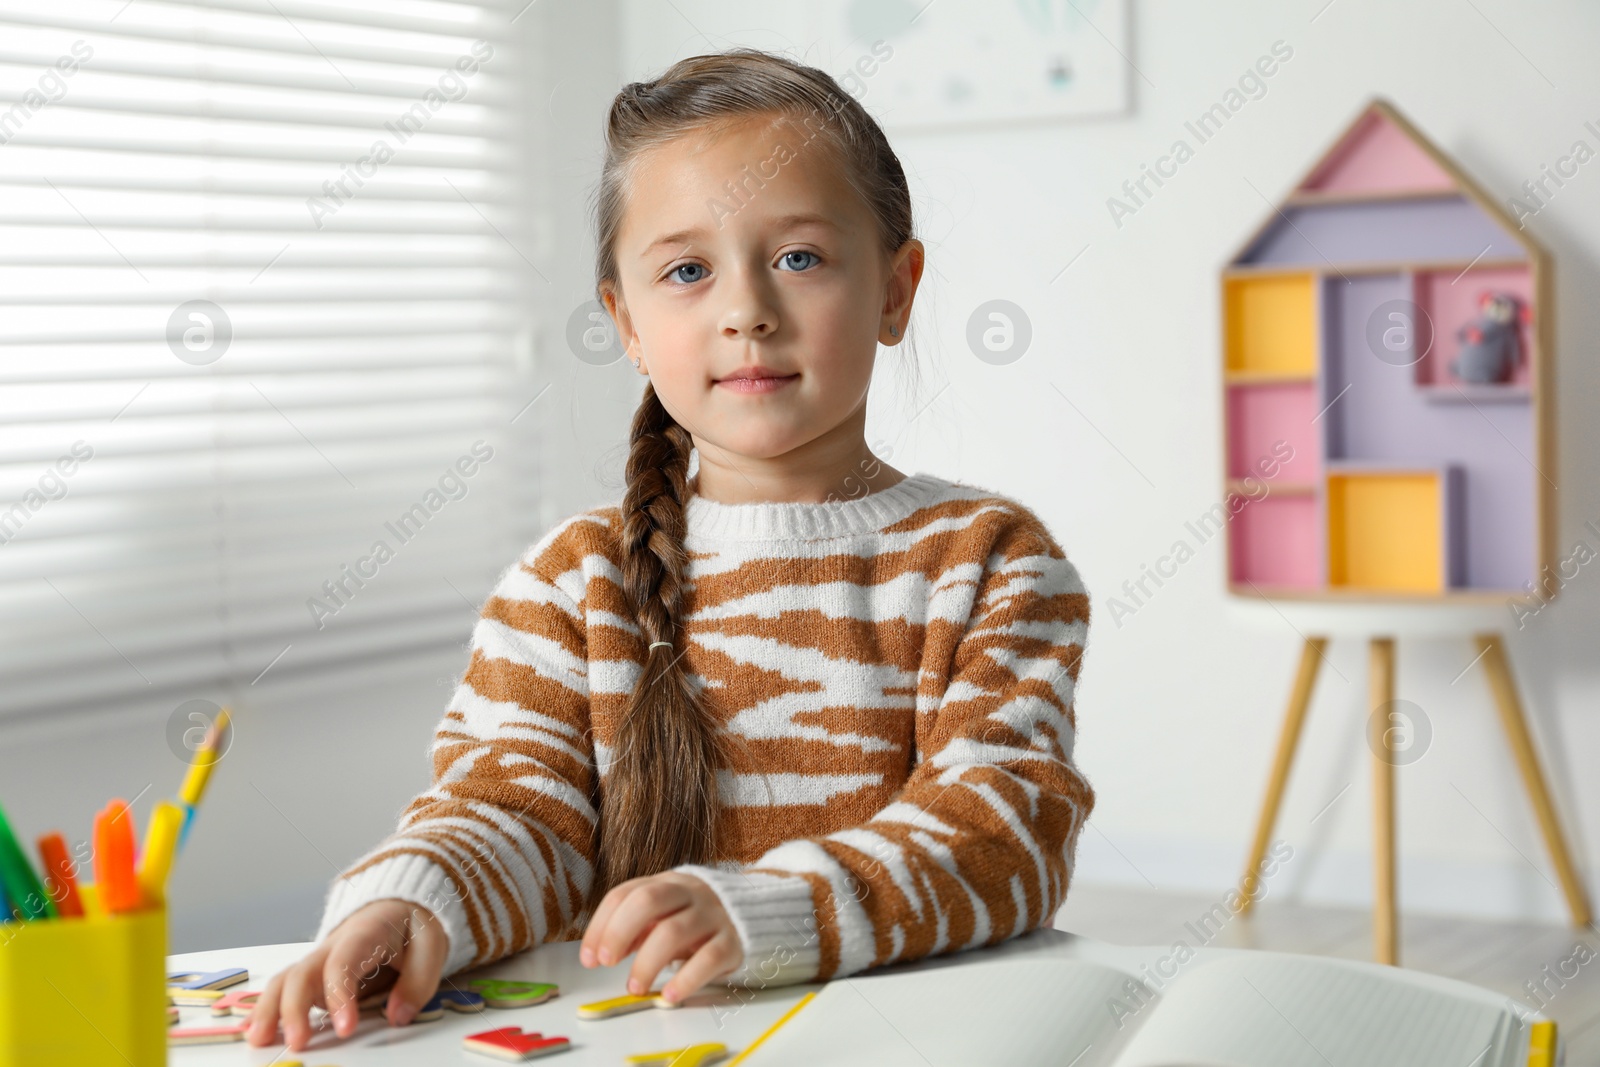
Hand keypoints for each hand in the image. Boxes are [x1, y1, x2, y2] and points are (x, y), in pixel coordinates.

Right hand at [246, 899, 447, 1050]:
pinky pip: (284, 991)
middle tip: (298, 1043)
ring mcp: (319, 963)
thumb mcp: (431, 944)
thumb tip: (398, 1016)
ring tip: (259, 1041)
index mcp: (364, 935)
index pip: (342, 962)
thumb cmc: (413, 925)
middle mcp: (332, 947)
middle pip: (302, 972)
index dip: (339, 995)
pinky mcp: (315, 979)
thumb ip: (418, 981)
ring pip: (284, 980)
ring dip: (268, 1010)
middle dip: (294, 1008)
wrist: (398, 905)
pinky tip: (251, 1031)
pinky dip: (266, 1010)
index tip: (345, 1029)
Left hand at [579, 872, 741, 1003]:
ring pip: (674, 932)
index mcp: (666, 883)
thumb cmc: (695, 919)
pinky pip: (709, 958)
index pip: (624, 894)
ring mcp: (713, 915)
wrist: (753, 914)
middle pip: (647, 901)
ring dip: (646, 963)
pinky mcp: (732, 941)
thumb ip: (635, 928)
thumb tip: (602, 951)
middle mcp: (689, 893)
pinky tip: (670, 995)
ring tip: (635, 988)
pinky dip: (686, 979)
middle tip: (607, 963)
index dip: (601, 925)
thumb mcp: (665, 915)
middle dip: (619, 933)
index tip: (589, 957)